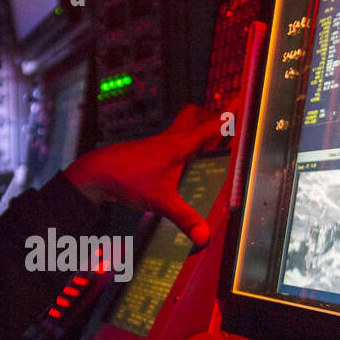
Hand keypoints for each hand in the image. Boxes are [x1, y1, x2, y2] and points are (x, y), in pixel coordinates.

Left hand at [63, 98, 238, 246]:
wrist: (96, 172)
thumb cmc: (128, 179)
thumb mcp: (160, 201)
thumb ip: (184, 218)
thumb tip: (205, 237)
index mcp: (179, 144)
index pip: (211, 126)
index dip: (229, 116)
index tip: (242, 102)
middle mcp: (170, 139)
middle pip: (193, 115)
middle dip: (209, 118)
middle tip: (222, 131)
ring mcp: (156, 144)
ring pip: (180, 128)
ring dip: (194, 132)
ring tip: (207, 149)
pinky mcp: (146, 152)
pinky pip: (169, 142)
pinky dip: (180, 147)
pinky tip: (180, 166)